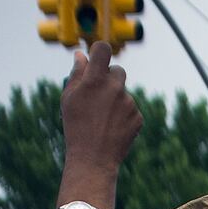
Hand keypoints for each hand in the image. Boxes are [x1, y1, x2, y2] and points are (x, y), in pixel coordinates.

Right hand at [54, 43, 141, 208]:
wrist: (94, 159)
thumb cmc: (76, 127)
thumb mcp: (69, 99)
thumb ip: (77, 74)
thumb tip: (82, 56)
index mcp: (96, 79)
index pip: (104, 49)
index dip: (100, 52)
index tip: (97, 58)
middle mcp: (115, 87)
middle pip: (118, 70)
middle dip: (109, 78)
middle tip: (98, 95)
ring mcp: (129, 103)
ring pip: (124, 93)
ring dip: (116, 100)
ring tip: (103, 119)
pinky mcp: (138, 117)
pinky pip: (132, 109)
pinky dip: (124, 115)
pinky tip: (113, 128)